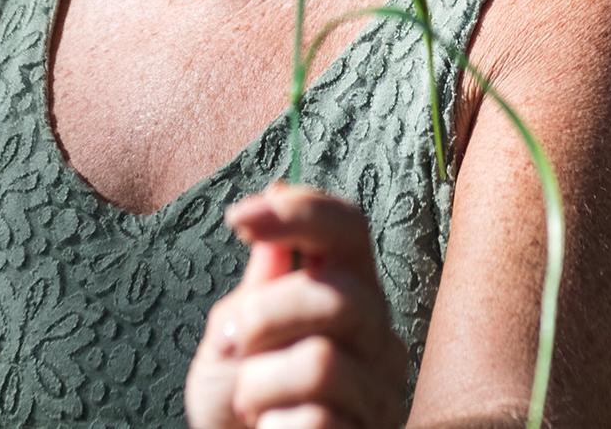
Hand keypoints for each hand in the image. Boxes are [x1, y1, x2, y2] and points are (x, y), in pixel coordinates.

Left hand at [187, 185, 409, 428]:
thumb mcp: (232, 338)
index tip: (238, 219)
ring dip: (259, 385)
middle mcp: (375, 334)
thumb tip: (273, 204)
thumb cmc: (240, 402)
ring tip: (253, 404)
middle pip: (335, 296)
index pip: (349, 228)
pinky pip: (315, 421)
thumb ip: (257, 286)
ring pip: (322, 364)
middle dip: (262, 317)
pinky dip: (273, 427)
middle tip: (229, 346)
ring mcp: (381, 391)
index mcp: (345, 289)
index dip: (300, 212)